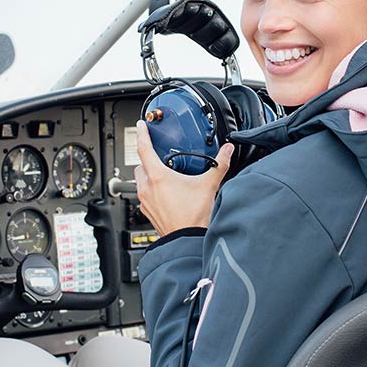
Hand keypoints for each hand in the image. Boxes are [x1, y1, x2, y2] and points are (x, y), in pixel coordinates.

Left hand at [133, 121, 233, 235]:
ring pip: (140, 181)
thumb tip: (227, 151)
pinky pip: (144, 196)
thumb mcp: (208, 185)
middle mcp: (148, 188)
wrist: (187, 240)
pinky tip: (164, 193)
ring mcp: (146, 201)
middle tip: (157, 155)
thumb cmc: (194, 217)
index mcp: (158, 177)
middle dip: (146, 158)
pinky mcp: (148, 212)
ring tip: (163, 175)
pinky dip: (151, 191)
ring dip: (148, 175)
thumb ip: (219, 165)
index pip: (144, 149)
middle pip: (140, 165)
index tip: (142, 126)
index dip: (142, 134)